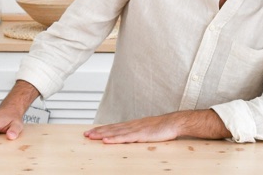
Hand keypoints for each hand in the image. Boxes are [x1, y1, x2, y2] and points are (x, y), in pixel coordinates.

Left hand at [83, 110, 229, 143]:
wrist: (176, 122)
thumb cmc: (165, 127)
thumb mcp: (150, 131)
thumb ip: (141, 133)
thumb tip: (135, 138)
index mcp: (135, 124)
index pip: (116, 127)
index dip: (104, 129)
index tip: (93, 131)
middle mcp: (133, 125)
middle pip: (112, 128)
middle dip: (98, 131)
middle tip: (86, 135)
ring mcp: (136, 129)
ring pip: (116, 132)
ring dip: (102, 134)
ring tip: (91, 137)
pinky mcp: (141, 134)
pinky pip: (125, 137)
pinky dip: (114, 138)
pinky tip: (106, 140)